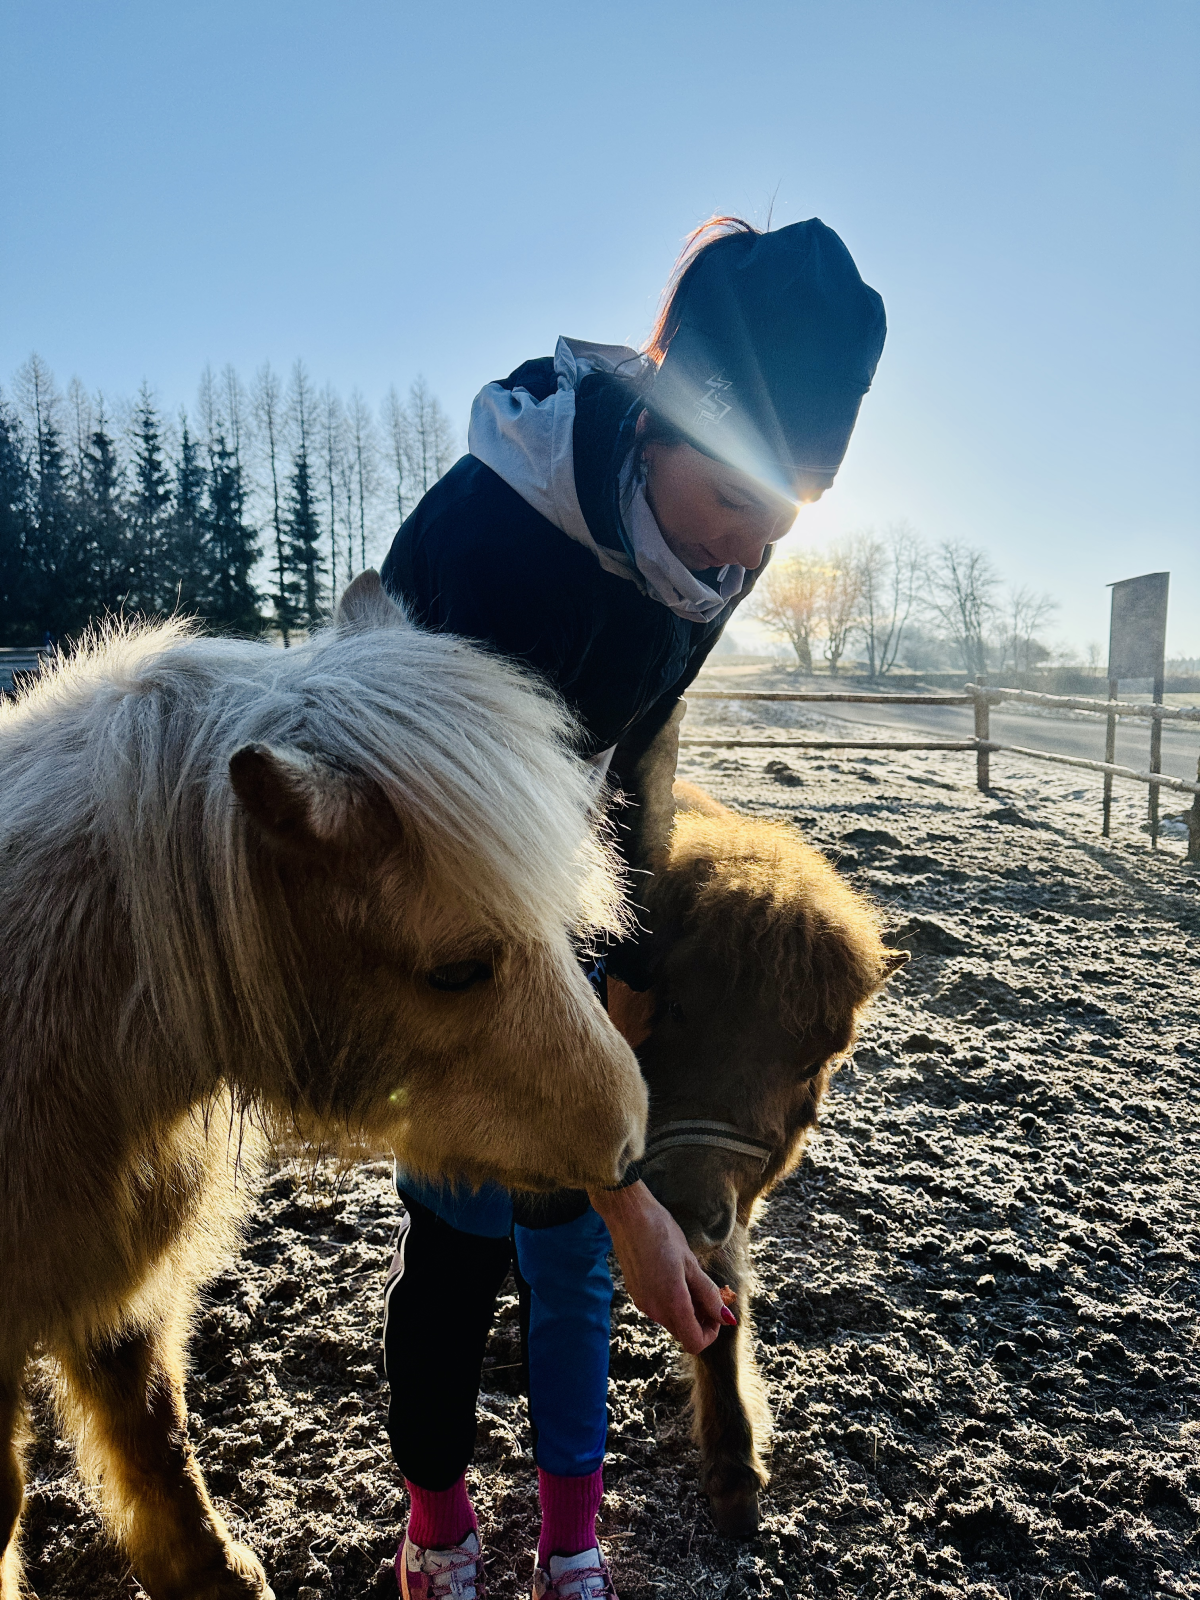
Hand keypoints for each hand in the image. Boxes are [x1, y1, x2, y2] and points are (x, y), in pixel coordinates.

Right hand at [588, 1180, 727, 1353]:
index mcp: (671, 1302)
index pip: (695, 1343)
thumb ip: (709, 1295)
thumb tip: (727, 1319)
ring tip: (690, 1278)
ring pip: (671, 1321)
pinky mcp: (635, 1294)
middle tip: (707, 1291)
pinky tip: (673, 1275)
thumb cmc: (662, 1233)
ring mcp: (642, 1303)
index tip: (716, 1309)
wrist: (628, 1215)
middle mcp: (654, 1310)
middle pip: (683, 1333)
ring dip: (686, 1310)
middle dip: (700, 1319)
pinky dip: (671, 1302)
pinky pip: (658, 1309)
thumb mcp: (691, 1262)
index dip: (711, 1332)